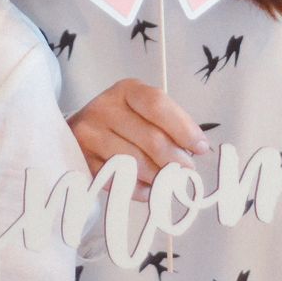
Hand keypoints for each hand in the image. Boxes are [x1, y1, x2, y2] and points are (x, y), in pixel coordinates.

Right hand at [67, 79, 206, 191]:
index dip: (183, 128)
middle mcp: (104, 108)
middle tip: (188, 171)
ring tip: (170, 180)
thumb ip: (170, 124)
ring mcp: (90, 135)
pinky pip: (120, 181)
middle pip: (151, 139)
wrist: (81, 132)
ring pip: (137, 163)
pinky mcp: (83, 161)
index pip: (157, 105)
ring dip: (160, 177)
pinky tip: (151, 189)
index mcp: (126, 90)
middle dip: (177, 160)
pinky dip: (141, 190)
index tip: (201, 147)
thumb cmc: (124, 121)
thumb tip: (199, 148)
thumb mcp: (144, 111)